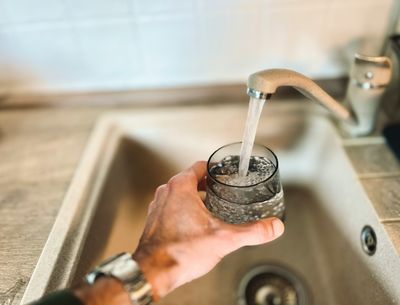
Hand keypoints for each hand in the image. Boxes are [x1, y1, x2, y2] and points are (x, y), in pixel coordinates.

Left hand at [133, 161, 284, 299]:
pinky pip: (172, 207)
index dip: (215, 168)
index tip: (225, 172)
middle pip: (191, 179)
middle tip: (223, 189)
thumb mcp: (224, 239)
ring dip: (196, 196)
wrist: (154, 272)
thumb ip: (252, 232)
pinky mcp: (155, 220)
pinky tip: (196, 223)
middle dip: (208, 184)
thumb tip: (273, 227)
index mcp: (180, 187)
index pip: (200, 166)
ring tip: (213, 206)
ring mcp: (158, 206)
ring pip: (180, 193)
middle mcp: (166, 192)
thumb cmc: (180, 252)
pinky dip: (185, 209)